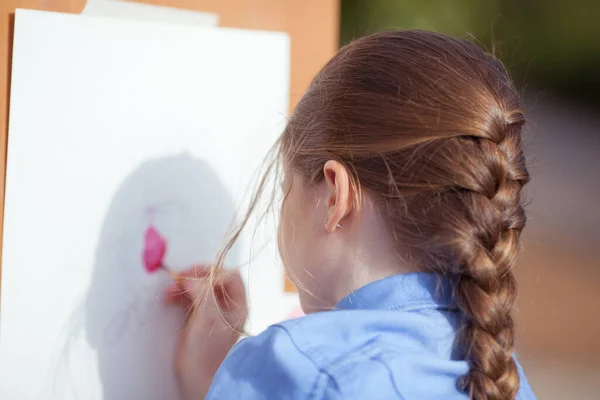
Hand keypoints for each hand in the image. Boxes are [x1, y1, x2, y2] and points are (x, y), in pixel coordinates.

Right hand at [165, 266, 246, 399]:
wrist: (197, 377)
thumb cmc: (207, 354)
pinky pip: (190, 297)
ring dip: (184, 285)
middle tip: (179, 279)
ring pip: (200, 287)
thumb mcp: (207, 318)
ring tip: (170, 290)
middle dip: (194, 277)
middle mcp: (228, 306)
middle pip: (213, 279)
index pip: (229, 276)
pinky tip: (170, 297)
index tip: (193, 276)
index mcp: (238, 306)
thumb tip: (190, 278)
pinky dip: (180, 294)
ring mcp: (213, 311)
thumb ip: (202, 293)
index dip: (212, 272)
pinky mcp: (199, 317)